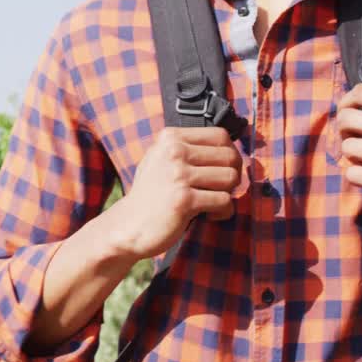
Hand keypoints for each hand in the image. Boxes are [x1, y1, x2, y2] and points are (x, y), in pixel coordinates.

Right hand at [108, 126, 243, 260]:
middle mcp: (174, 152)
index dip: (230, 153)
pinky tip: (209, 215)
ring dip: (228, 193)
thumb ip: (188, 148)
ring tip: (212, 202)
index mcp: (170, 138)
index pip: (221, 135)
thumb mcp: (161, 159)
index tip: (221, 170)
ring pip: (230, 177)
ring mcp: (178, 175)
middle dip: (233, 175)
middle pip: (230, 156)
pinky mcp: (184, 200)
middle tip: (220, 189)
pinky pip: (224, 201)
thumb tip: (230, 146)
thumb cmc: (151, 194)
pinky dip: (223, 212)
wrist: (128, 226)